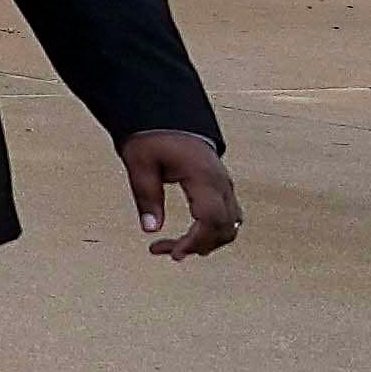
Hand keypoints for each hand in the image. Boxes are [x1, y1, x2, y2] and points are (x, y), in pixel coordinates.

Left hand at [122, 125, 241, 258]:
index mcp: (204, 177)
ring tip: (174, 248)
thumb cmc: (153, 138)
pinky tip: (191, 238)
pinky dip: (213, 232)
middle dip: (197, 246)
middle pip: (224, 228)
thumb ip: (146, 196)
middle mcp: (222, 184)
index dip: (195, 241)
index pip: (211, 219)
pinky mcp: (223, 188)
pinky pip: (228, 218)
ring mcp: (226, 186)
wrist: (168, 118)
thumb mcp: (140, 164)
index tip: (174, 253)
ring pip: (230, 226)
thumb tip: (151, 229)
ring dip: (207, 242)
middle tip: (163, 250)